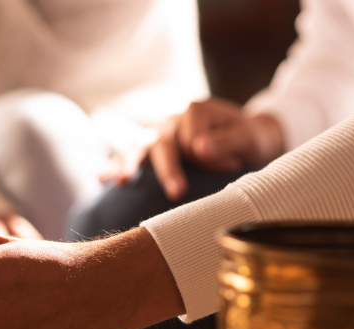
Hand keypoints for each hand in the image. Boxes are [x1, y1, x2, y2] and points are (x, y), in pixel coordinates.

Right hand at [128, 98, 283, 200]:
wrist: (246, 138)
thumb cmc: (251, 138)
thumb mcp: (250, 137)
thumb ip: (228, 140)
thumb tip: (199, 147)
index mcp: (195, 110)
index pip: (194, 141)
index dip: (212, 158)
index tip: (232, 166)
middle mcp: (172, 120)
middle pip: (162, 144)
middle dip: (167, 169)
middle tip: (176, 192)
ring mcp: (158, 133)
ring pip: (139, 147)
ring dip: (129, 165)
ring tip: (121, 181)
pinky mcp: (152, 148)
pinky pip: (130, 156)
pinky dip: (116, 166)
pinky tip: (102, 179)